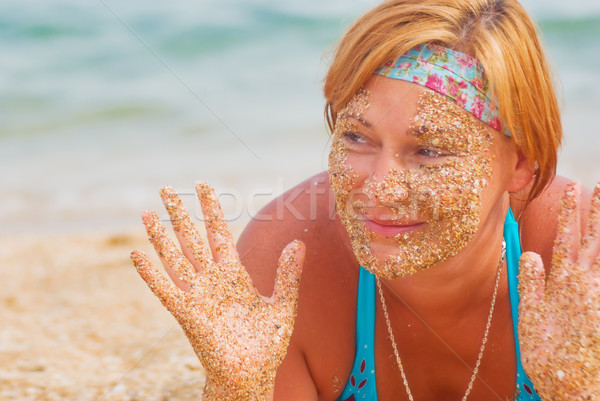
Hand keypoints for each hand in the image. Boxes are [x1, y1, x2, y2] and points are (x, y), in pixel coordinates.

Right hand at [131, 183, 304, 400]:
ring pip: (175, 258)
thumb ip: (289, 275)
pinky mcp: (187, 314)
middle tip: (166, 188)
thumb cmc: (267, 344)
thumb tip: (299, 243)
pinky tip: (137, 254)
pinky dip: (151, 273)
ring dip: (160, 236)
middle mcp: (213, 280)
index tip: (203, 185)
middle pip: (192, 239)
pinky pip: (165, 290)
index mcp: (234, 275)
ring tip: (146, 213)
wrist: (253, 375)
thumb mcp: (283, 305)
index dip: (210, 209)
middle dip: (179, 213)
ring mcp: (198, 296)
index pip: (219, 233)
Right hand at [518, 182, 599, 399]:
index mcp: (563, 282)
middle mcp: (585, 283)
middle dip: (595, 212)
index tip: (572, 188)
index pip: (565, 237)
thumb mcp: (532, 317)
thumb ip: (532, 282)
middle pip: (592, 239)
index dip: (567, 212)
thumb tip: (531, 253)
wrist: (575, 385)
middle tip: (599, 188)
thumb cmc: (549, 355)